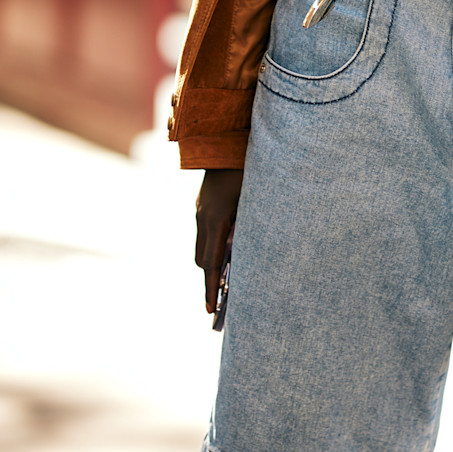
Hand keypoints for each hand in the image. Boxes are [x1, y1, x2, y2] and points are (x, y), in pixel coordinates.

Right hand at [195, 168, 243, 311]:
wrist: (223, 140)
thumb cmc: (246, 169)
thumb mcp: (252, 199)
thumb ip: (248, 228)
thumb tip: (244, 257)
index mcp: (215, 219)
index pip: (210, 264)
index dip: (211, 289)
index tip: (211, 310)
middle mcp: (202, 217)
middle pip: (201, 260)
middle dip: (209, 282)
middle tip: (218, 305)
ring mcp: (199, 210)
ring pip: (200, 247)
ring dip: (210, 265)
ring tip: (222, 283)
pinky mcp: (202, 205)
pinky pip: (204, 233)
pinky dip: (211, 248)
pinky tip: (224, 253)